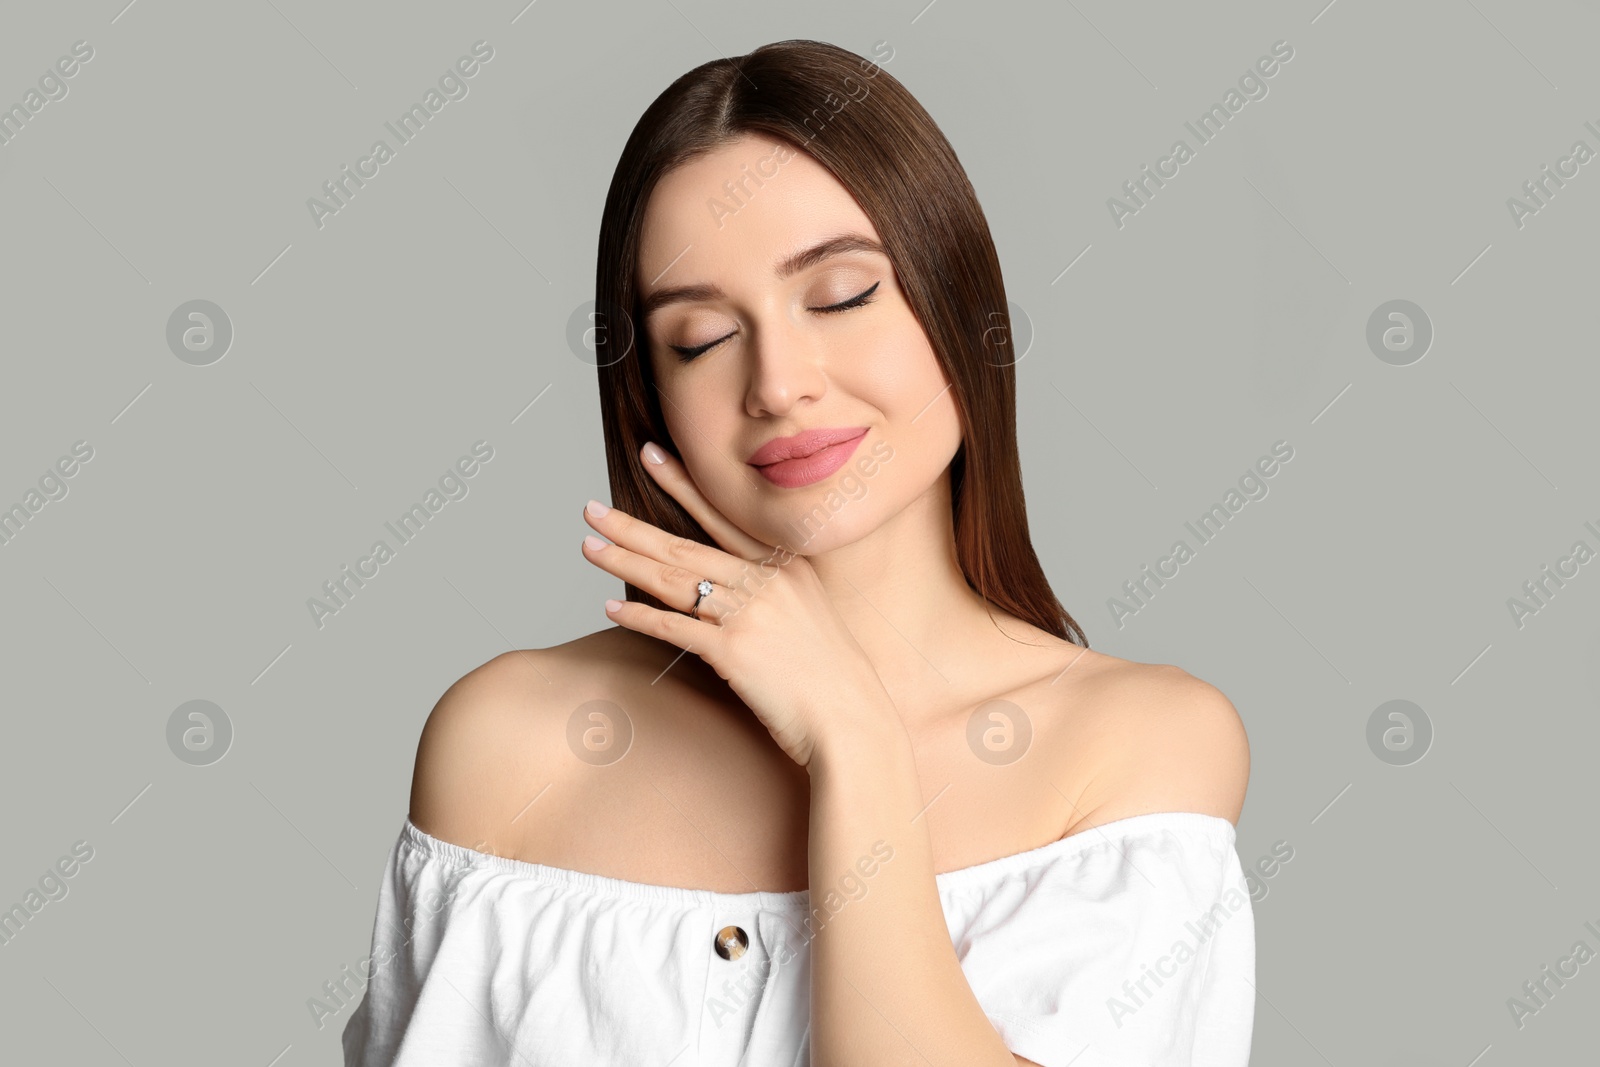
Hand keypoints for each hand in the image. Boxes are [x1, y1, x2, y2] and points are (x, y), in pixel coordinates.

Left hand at [580, 443, 898, 767]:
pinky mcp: (734, 652)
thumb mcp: (812, 617)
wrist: (853, 723)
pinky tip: (611, 606)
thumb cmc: (834, 680)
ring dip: (625, 562)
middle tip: (591, 508)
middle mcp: (766, 582)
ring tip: (589, 546)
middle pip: (685, 546)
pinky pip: (674, 628)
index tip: (652, 456)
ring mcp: (749, 614)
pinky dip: (639, 617)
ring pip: (673, 581)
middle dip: (633, 526)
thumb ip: (775, 596)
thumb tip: (734, 596)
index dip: (683, 486)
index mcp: (786, 568)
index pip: (723, 517)